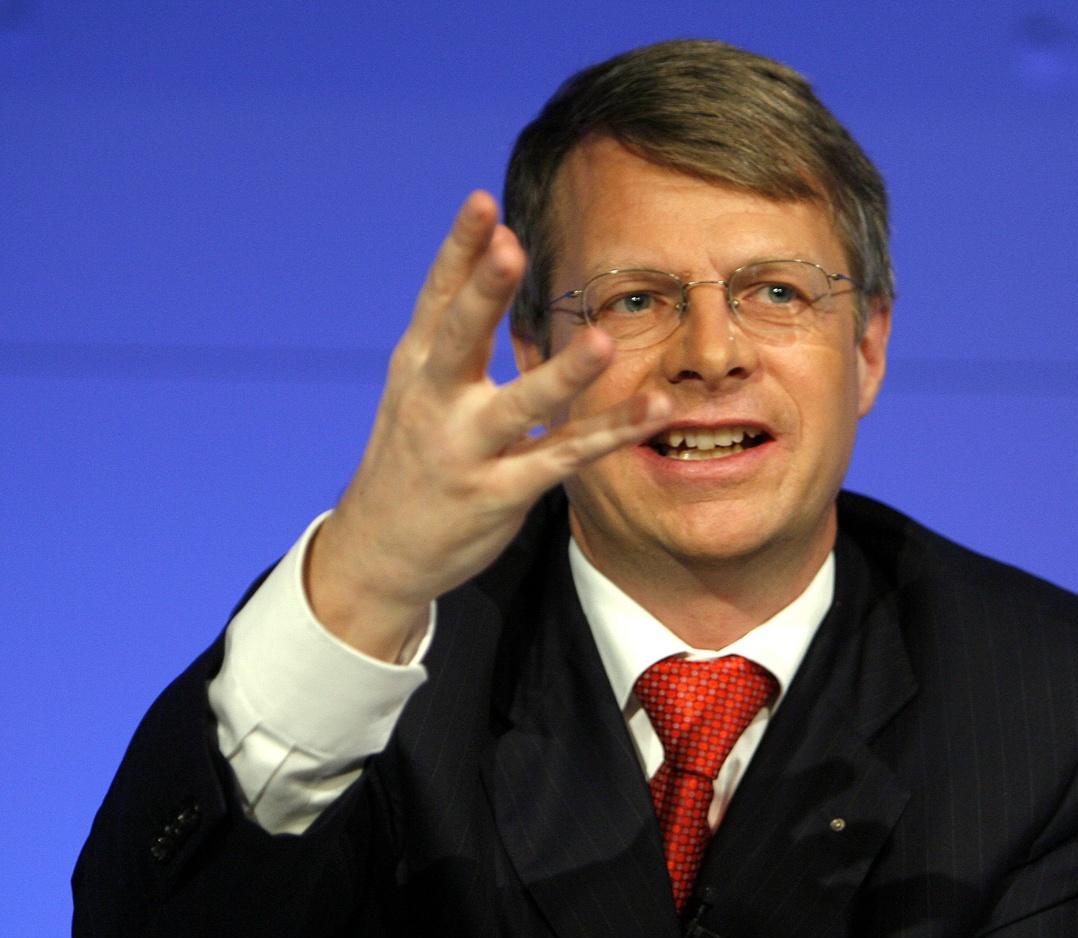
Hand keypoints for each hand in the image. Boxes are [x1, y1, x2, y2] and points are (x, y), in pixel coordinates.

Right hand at [305, 191, 669, 659]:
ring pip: (520, 406)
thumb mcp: (416, 389)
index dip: (458, 250)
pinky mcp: (500, 493)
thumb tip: (486, 253)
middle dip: (482, 294)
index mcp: (416, 368)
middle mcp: (435, 403)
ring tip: (602, 340)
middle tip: (509, 249)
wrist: (379, 551)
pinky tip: (654, 408)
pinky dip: (610, 432)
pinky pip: (563, 457)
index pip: (437, 300)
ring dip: (561, 374)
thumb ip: (451, 330)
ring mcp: (467, 451)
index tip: (483, 202)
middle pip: (459, 339)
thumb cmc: (409, 455)